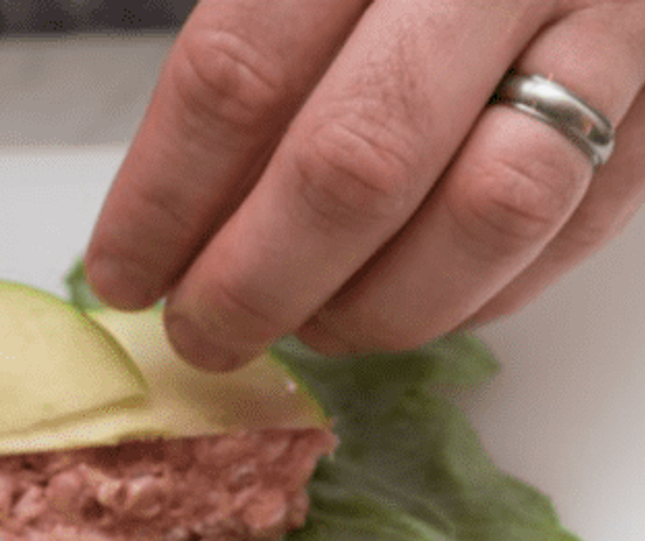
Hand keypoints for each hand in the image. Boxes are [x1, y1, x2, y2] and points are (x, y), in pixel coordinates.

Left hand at [84, 0, 644, 369]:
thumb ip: (250, 65)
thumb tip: (165, 227)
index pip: (239, 75)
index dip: (164, 198)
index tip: (122, 272)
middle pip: (354, 164)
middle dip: (254, 283)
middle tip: (200, 332)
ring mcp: (611, 26)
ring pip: (485, 215)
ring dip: (369, 309)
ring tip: (304, 326)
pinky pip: (569, 232)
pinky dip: (470, 297)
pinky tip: (398, 301)